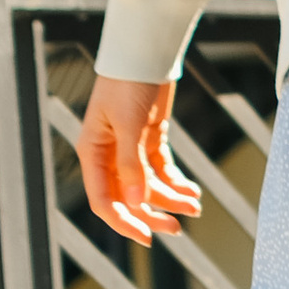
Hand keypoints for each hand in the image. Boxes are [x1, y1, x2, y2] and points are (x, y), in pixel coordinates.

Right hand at [79, 74, 202, 245]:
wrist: (145, 51)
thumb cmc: (129, 83)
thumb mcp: (129, 124)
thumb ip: (132, 164)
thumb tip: (137, 203)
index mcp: (93, 153)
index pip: (103, 200)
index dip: (124, 222)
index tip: (147, 237)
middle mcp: (108, 155)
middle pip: (128, 197)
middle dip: (152, 214)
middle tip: (177, 230)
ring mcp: (129, 148)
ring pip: (148, 185)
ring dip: (170, 198)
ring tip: (195, 207)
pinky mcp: (149, 139)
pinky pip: (161, 170)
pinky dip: (176, 182)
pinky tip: (192, 192)